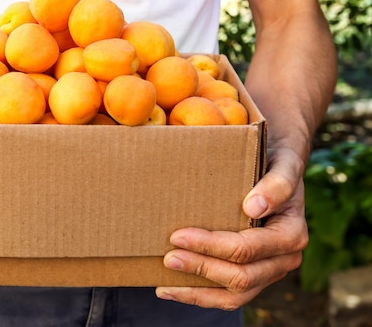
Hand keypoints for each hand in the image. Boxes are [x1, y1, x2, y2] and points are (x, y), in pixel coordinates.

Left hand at [155, 146, 308, 309]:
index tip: (178, 236)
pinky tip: (170, 289)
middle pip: (242, 276)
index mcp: (291, 233)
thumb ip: (277, 183)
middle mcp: (284, 258)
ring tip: (164, 285)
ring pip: (235, 295)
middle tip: (168, 257)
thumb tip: (254, 207)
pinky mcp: (255, 275)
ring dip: (197, 291)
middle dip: (201, 268)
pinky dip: (200, 295)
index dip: (211, 246)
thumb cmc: (277, 160)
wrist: (279, 162)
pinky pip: (229, 295)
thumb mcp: (283, 162)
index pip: (248, 248)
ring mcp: (269, 271)